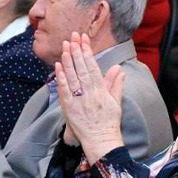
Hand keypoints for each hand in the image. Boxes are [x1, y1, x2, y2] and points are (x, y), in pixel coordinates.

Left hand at [54, 32, 124, 163]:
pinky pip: (64, 90)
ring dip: (68, 60)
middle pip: (82, 68)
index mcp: (101, 91)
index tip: (84, 39)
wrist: (101, 141)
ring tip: (65, 45)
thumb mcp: (116, 102)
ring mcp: (78, 100)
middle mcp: (90, 93)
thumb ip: (116, 84)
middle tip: (73, 36)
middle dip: (77, 51)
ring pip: (72, 76)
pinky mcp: (69, 108)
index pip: (93, 67)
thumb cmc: (109, 123)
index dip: (88, 52)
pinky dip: (61, 77)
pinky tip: (58, 65)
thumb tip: (119, 69)